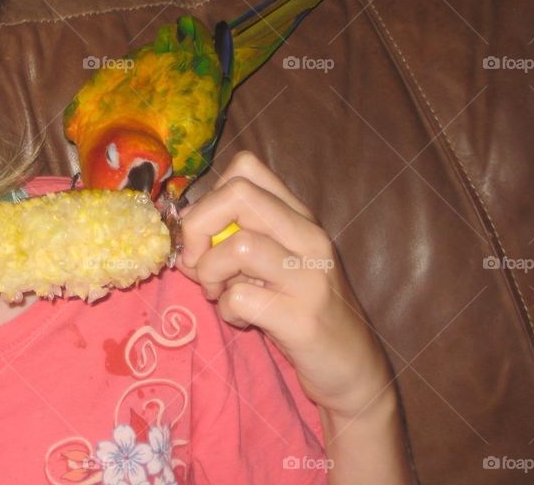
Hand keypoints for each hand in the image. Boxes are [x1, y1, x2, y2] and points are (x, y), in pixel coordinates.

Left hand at [174, 151, 393, 419]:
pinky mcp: (303, 319)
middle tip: (196, 262)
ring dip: (210, 272)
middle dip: (197, 226)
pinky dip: (227, 310)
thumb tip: (182, 228)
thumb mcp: (273, 261)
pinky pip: (241, 298)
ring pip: (239, 245)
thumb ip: (235, 236)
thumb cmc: (299, 308)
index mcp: (298, 216)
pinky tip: (240, 319)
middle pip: (238, 194)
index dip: (208, 196)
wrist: (351, 367)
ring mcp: (309, 276)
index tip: (202, 233)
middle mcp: (309, 236)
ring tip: (218, 293)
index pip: (246, 167)